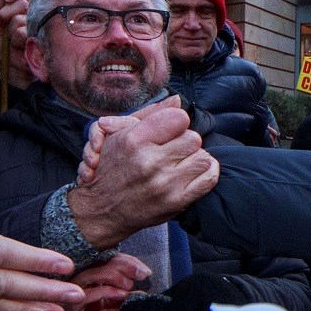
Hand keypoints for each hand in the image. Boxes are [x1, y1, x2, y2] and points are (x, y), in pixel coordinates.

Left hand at [0, 0, 33, 88]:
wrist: (9, 66)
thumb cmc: (3, 46)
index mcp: (23, 10)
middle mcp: (32, 16)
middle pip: (21, 4)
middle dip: (7, 15)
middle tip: (5, 28)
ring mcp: (38, 27)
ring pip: (19, 20)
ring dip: (10, 32)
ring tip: (12, 42)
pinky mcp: (40, 39)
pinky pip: (23, 32)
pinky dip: (15, 41)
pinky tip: (18, 47)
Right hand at [24, 253, 150, 310]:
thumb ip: (120, 300)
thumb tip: (141, 290)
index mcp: (86, 275)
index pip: (107, 259)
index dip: (127, 261)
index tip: (144, 270)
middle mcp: (75, 277)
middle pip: (100, 261)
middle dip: (124, 264)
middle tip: (142, 273)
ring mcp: (68, 288)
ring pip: (92, 273)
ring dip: (115, 276)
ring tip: (129, 284)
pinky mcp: (65, 303)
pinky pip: (86, 293)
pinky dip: (106, 292)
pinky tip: (121, 295)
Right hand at [67, 106, 215, 249]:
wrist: (102, 210)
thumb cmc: (111, 169)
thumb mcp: (121, 135)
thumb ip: (151, 115)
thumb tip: (178, 101)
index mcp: (134, 140)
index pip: (178, 118)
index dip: (177, 122)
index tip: (171, 130)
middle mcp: (150, 161)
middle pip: (193, 138)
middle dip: (186, 141)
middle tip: (175, 148)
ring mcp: (164, 183)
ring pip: (203, 157)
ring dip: (195, 157)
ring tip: (182, 161)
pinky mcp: (175, 201)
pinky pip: (208, 179)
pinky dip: (207, 172)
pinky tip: (195, 170)